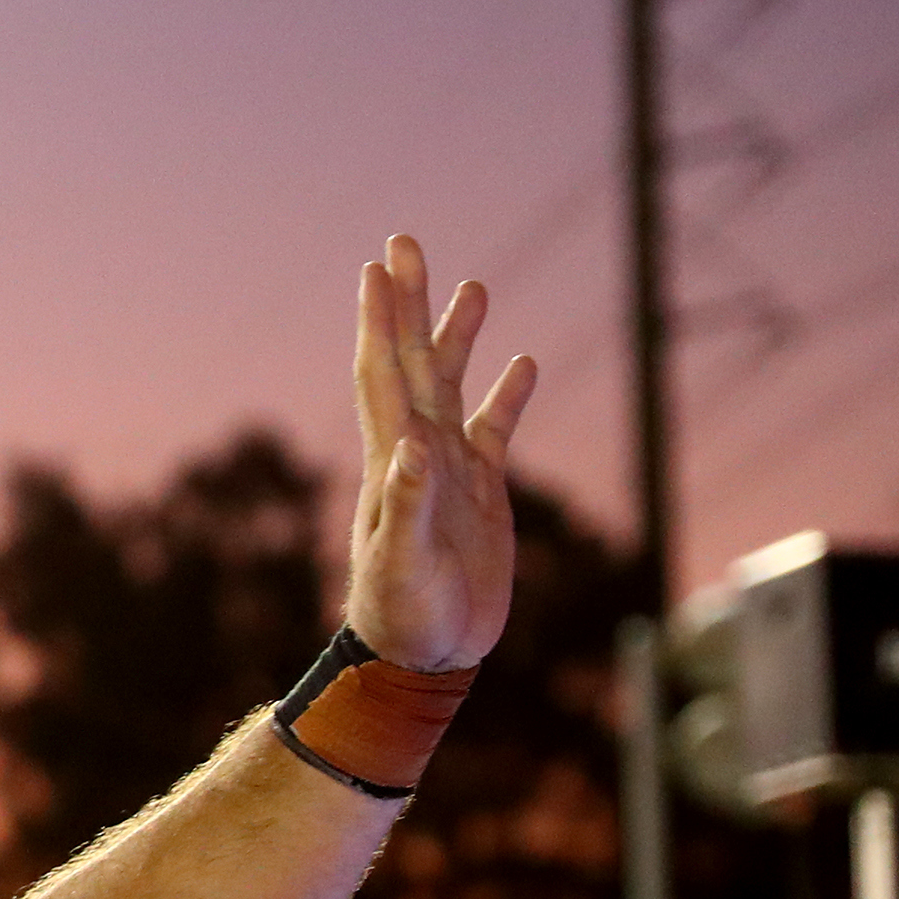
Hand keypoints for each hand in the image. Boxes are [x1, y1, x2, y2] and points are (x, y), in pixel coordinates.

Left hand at [343, 235, 538, 672]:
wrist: (423, 656)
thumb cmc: (402, 616)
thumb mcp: (401, 562)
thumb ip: (408, 506)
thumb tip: (412, 448)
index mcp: (394, 461)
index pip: (383, 374)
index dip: (379, 322)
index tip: (374, 268)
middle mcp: (416, 453)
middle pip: (412, 361)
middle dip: (409, 303)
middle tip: (405, 242)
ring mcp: (449, 469)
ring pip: (453, 386)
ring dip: (458, 337)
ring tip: (472, 285)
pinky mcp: (481, 493)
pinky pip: (495, 431)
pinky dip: (507, 398)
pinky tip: (523, 364)